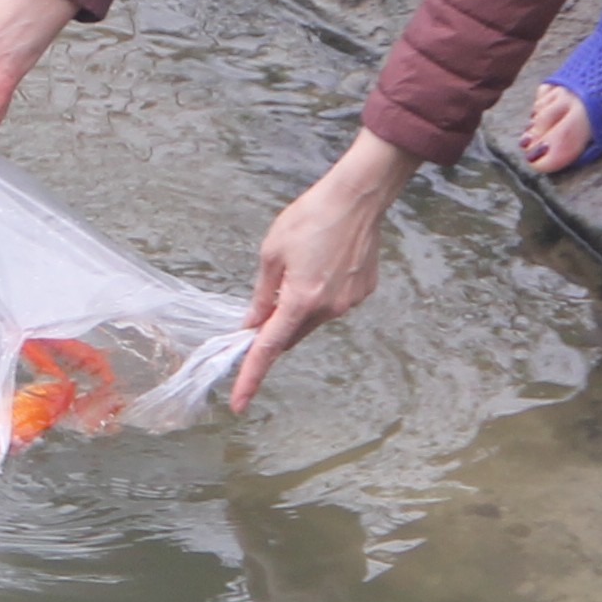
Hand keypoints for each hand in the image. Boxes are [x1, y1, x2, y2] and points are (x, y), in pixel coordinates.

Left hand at [234, 134, 414, 406]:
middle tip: (263, 304)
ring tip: (301, 266)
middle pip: (291, 334)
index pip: (269, 348)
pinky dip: (320, 294)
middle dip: (274, 329)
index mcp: (301, 301)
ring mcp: (349, 303)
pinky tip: (323, 263)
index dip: (251, 376)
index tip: (239, 403)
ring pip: (312, 319)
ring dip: (298, 307)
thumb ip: (262, 293)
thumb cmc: (311, 218)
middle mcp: (328, 309)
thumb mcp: (273, 253)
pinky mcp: (363, 293)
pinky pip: (333, 304)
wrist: (357, 198)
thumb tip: (253, 323)